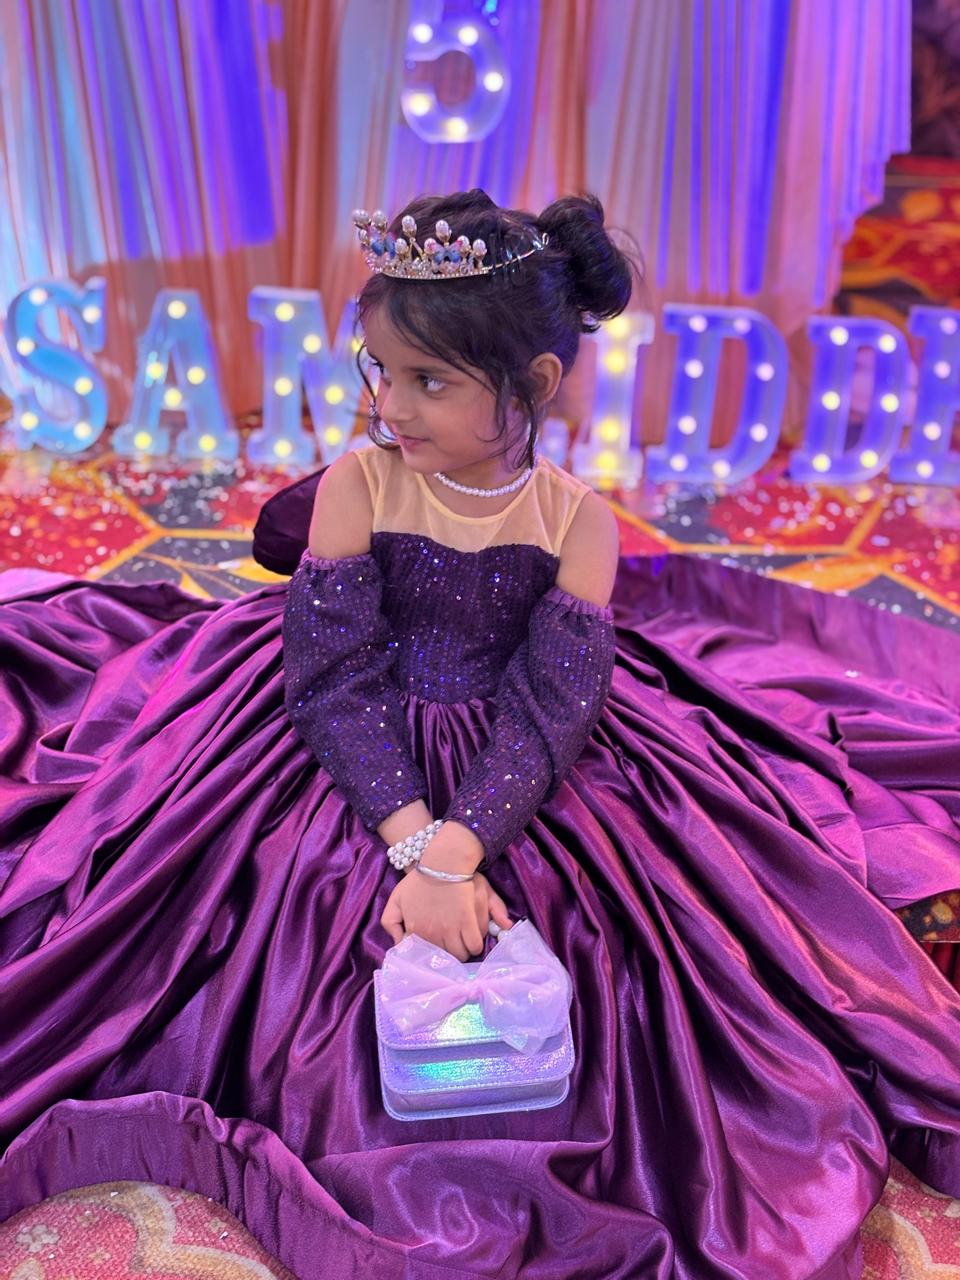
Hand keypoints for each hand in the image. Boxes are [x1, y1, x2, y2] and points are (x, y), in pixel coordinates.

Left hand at [380, 869, 513, 960]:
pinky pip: (475, 945)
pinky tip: (473, 938)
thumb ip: (390, 923)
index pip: (422, 956)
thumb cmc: (420, 880)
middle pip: (444, 958)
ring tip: (463, 943)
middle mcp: (431, 934)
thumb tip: (399, 944)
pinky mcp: (467, 922)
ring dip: (463, 951)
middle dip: (449, 956)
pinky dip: (475, 945)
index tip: (434, 952)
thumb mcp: (396, 899)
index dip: (430, 955)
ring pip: (461, 955)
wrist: (442, 863)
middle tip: (452, 947)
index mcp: (414, 930)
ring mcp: (450, 929)